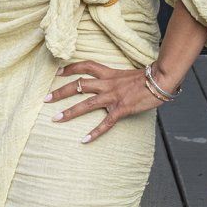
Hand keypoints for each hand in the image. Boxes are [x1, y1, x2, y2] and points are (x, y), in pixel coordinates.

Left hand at [48, 61, 162, 142]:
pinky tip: (84, 140)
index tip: (57, 73)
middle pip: (79, 85)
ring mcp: (113, 96)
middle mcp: (107, 83)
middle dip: (60, 92)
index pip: (85, 66)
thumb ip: (115, 79)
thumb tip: (107, 83)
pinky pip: (106, 122)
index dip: (70, 68)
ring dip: (70, 112)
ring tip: (56, 119)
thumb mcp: (126, 74)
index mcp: (109, 73)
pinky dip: (95, 132)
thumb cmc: (147, 78)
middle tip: (45, 98)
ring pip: (86, 104)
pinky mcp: (121, 109)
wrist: (161, 80)